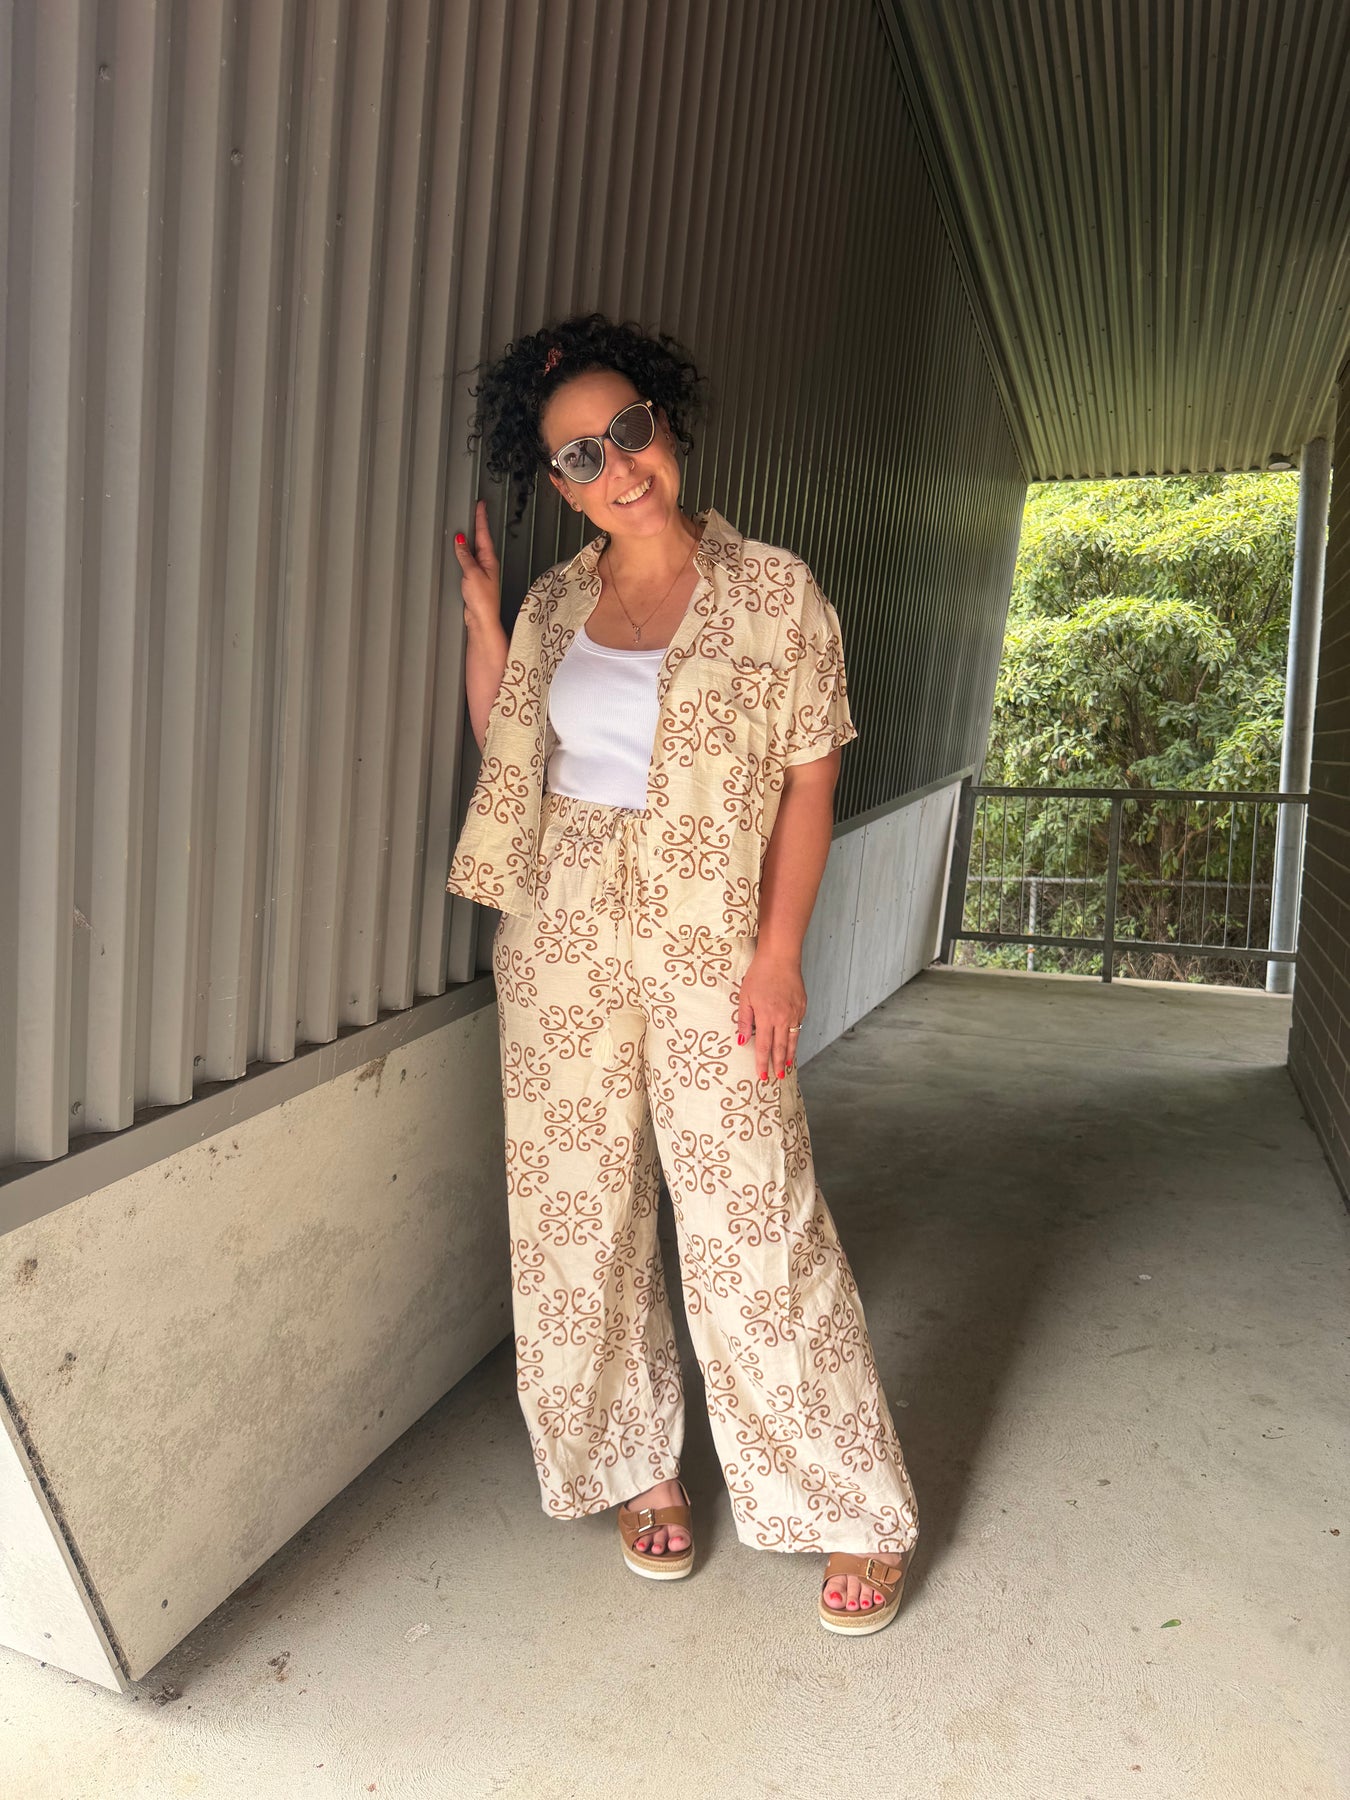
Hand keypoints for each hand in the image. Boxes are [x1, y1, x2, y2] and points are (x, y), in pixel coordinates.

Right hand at [453, 499, 502, 635]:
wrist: (482, 619)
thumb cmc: (482, 600)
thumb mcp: (472, 573)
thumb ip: (465, 555)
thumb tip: (459, 539)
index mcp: (489, 559)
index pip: (484, 533)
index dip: (481, 518)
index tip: (481, 504)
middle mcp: (487, 564)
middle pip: (480, 539)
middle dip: (478, 524)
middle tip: (476, 509)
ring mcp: (481, 571)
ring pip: (474, 549)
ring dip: (470, 537)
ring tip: (468, 524)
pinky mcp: (474, 580)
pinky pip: (469, 560)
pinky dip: (465, 552)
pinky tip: (460, 551)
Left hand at [735, 950, 805, 1081]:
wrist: (780, 958)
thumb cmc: (760, 975)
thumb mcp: (745, 997)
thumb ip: (744, 1020)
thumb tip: (742, 1040)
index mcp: (766, 1017)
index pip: (764, 1046)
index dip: (763, 1062)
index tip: (762, 1075)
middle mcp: (783, 1018)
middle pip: (780, 1048)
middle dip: (778, 1064)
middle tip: (778, 1077)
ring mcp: (795, 1012)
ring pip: (792, 1040)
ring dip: (789, 1055)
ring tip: (787, 1066)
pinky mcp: (802, 1006)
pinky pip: (798, 1026)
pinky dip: (794, 1038)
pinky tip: (791, 1043)